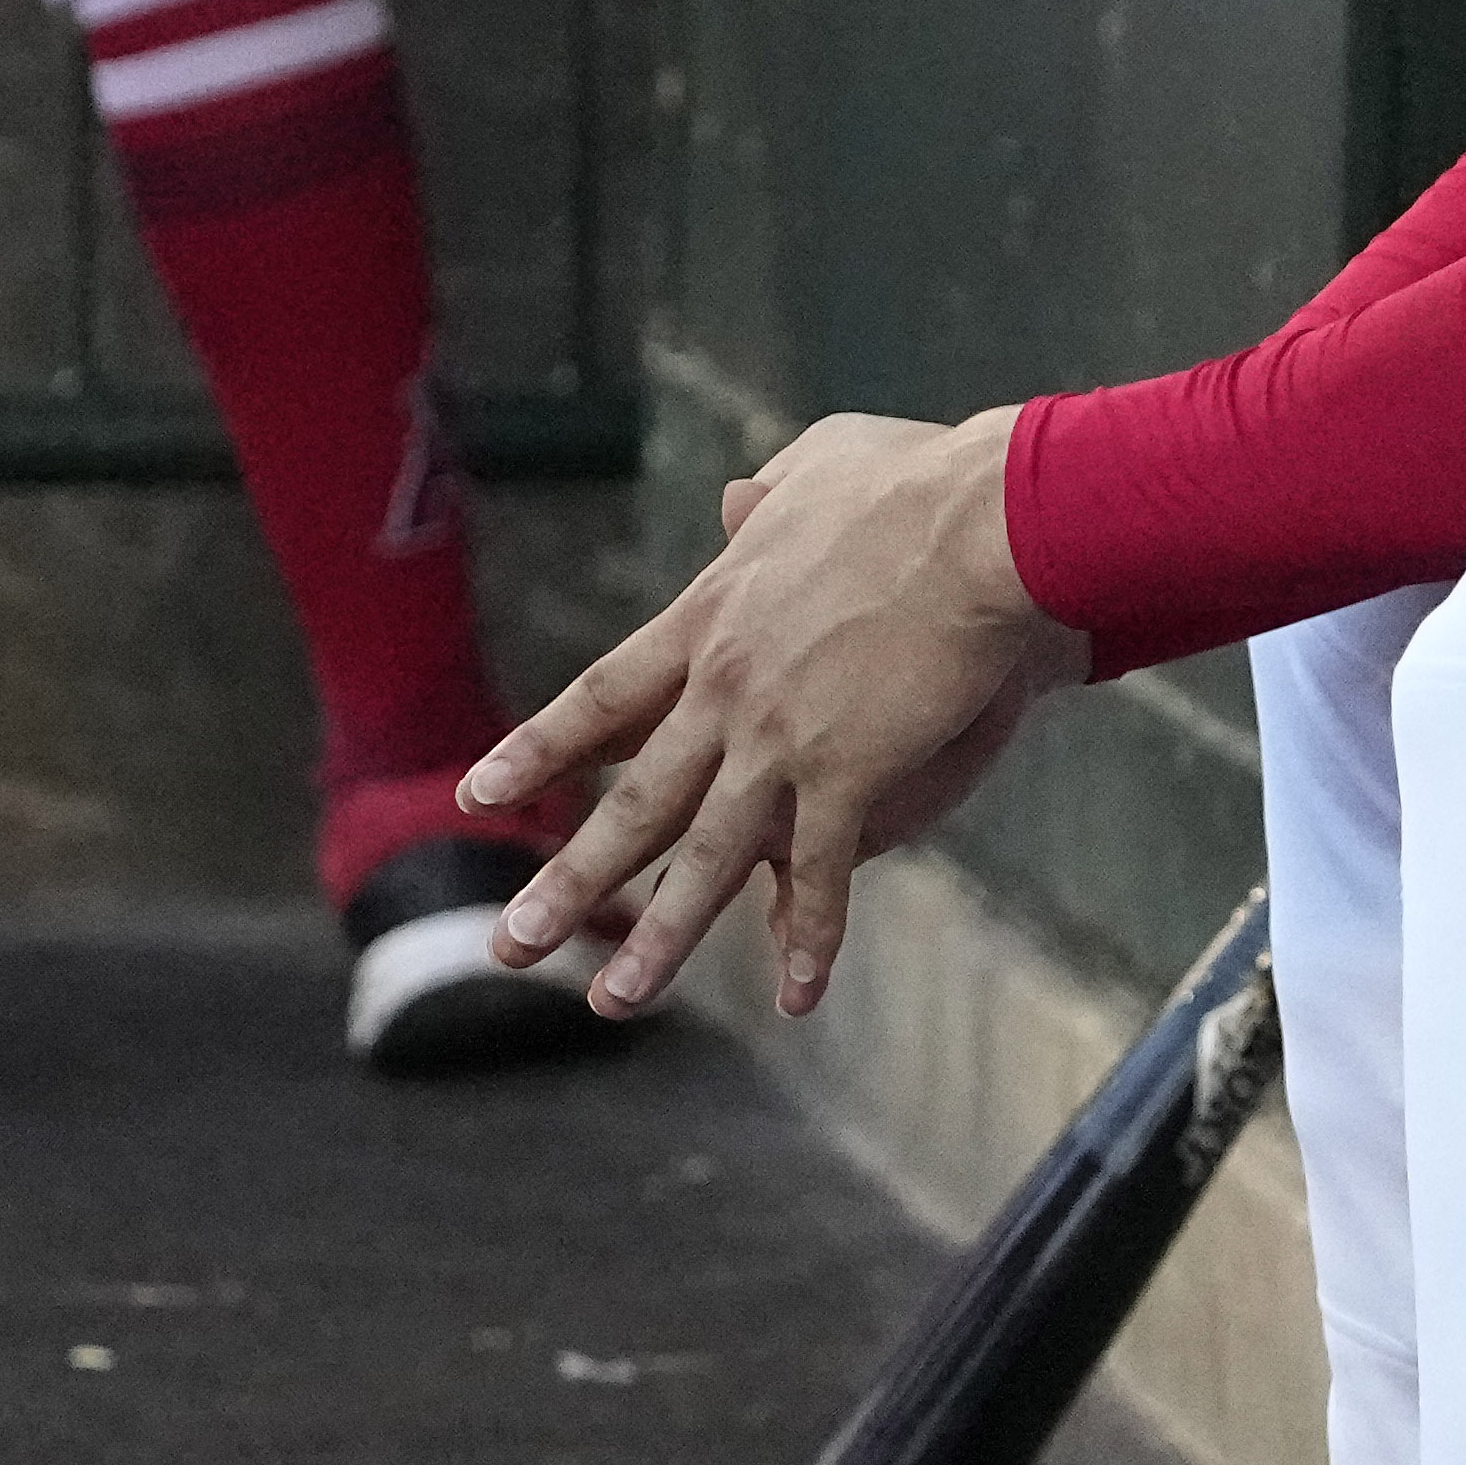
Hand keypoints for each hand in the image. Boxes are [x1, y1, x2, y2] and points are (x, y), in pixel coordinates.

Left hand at [463, 407, 1077, 1018]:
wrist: (985, 523)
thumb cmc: (917, 480)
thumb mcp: (820, 463)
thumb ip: (768, 493)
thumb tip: (737, 498)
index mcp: (711, 617)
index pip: (603, 699)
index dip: (542, 753)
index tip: (480, 795)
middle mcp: (725, 689)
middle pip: (634, 801)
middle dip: (571, 881)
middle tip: (511, 945)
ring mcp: (781, 738)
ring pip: (704, 857)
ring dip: (659, 937)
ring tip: (610, 1001)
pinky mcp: (850, 772)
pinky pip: (820, 874)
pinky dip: (809, 937)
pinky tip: (797, 996)